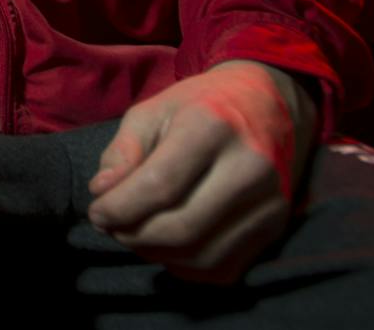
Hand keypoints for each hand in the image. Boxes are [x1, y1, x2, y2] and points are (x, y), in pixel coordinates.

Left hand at [87, 60, 316, 283]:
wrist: (270, 106)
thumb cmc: (200, 105)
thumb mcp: (153, 110)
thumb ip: (123, 150)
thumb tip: (102, 192)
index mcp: (212, 125)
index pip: (160, 185)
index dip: (119, 208)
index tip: (96, 212)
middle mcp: (250, 167)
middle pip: (181, 228)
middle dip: (133, 236)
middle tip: (112, 227)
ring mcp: (270, 202)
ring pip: (201, 255)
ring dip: (155, 254)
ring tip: (134, 234)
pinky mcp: (277, 227)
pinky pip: (223, 268)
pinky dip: (185, 266)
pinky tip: (167, 246)